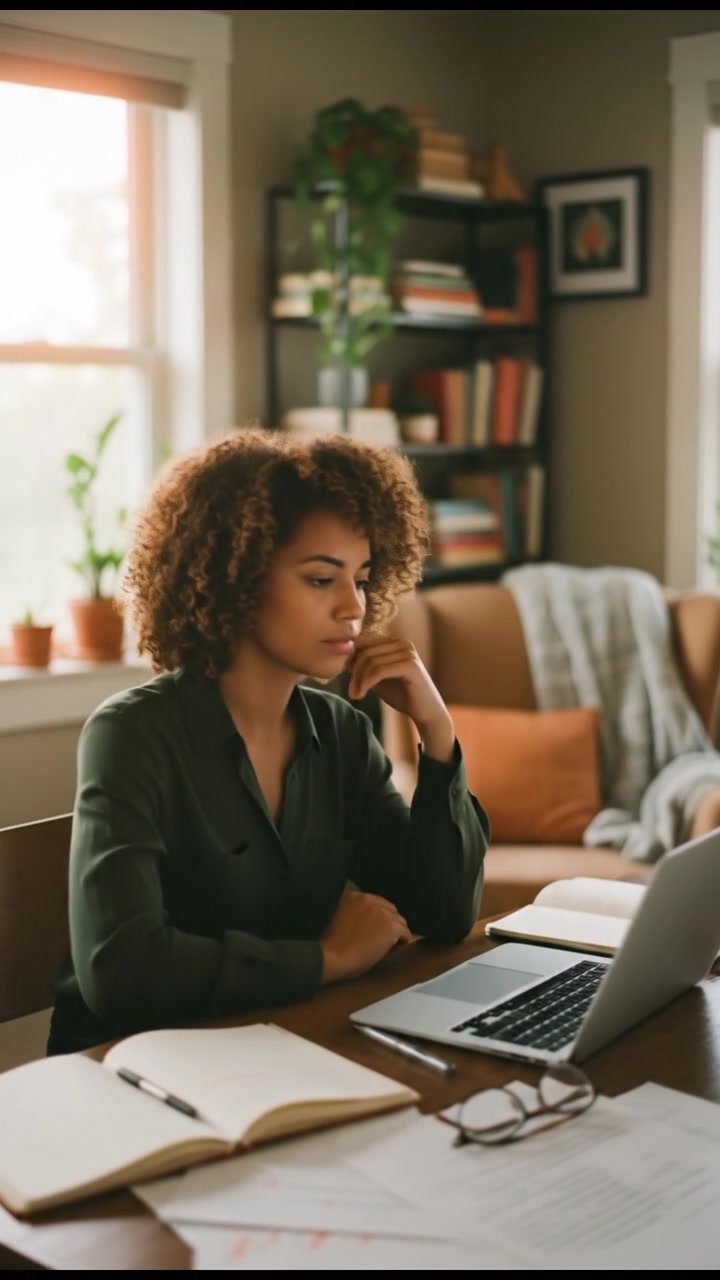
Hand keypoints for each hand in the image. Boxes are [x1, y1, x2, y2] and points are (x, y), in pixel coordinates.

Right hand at [320, 887, 411, 984]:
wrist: (333, 957)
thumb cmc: (331, 944)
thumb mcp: (340, 918)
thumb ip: (355, 913)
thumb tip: (373, 922)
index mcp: (354, 895)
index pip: (376, 904)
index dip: (376, 919)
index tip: (371, 931)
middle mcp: (369, 898)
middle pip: (390, 910)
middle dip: (387, 923)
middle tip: (380, 939)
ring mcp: (382, 911)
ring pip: (399, 921)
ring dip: (394, 933)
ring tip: (384, 946)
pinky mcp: (391, 926)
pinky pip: (406, 933)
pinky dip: (401, 943)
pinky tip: (391, 950)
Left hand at [347, 632, 454, 761]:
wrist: (426, 713)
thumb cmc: (403, 695)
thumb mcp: (378, 678)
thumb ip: (365, 667)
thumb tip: (343, 659)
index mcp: (395, 642)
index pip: (364, 642)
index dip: (351, 659)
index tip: (348, 679)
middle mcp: (403, 643)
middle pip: (365, 651)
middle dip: (354, 671)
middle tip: (351, 691)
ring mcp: (408, 653)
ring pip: (371, 661)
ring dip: (359, 680)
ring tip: (355, 695)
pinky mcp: (411, 666)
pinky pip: (380, 671)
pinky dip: (366, 683)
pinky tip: (361, 695)